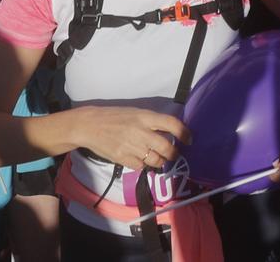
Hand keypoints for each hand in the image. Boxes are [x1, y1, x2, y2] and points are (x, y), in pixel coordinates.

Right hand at [75, 106, 189, 172]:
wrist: (90, 126)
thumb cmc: (115, 117)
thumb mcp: (135, 113)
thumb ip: (152, 123)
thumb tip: (170, 133)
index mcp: (145, 117)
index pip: (171, 124)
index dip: (184, 133)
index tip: (189, 139)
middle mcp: (141, 132)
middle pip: (167, 147)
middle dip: (173, 154)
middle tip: (174, 154)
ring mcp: (132, 147)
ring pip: (156, 160)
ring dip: (160, 161)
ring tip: (158, 158)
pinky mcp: (123, 159)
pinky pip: (141, 166)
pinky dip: (143, 164)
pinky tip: (140, 159)